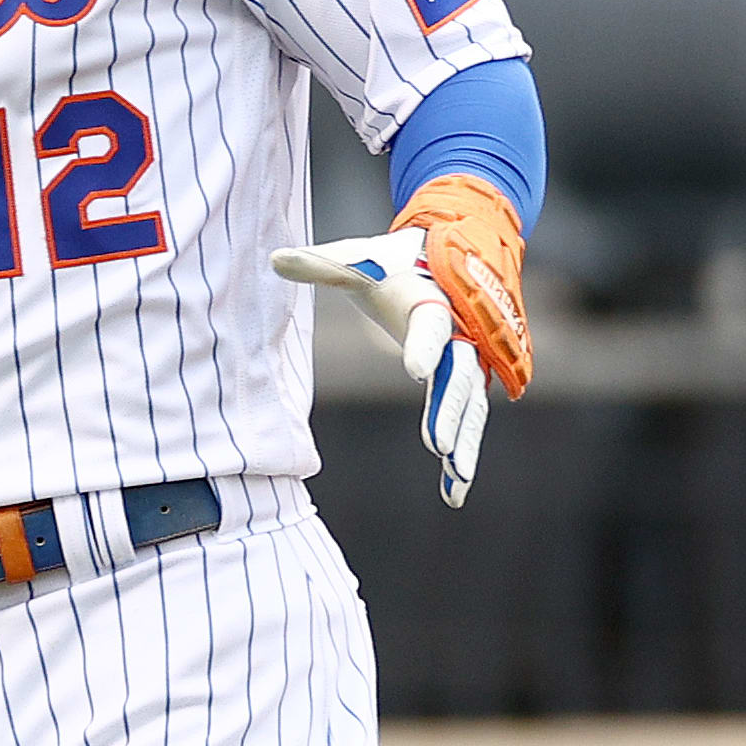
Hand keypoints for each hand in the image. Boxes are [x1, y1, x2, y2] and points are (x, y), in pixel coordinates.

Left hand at [277, 189, 532, 509]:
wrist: (447, 255)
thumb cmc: (394, 263)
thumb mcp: (359, 260)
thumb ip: (320, 264)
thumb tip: (273, 259)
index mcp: (434, 301)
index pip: (430, 326)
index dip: (424, 347)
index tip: (415, 372)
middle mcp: (461, 333)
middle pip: (459, 376)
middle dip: (449, 411)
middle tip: (437, 446)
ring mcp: (471, 360)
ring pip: (472, 406)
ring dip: (465, 443)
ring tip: (457, 480)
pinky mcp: (470, 381)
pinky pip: (470, 419)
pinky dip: (464, 451)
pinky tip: (455, 490)